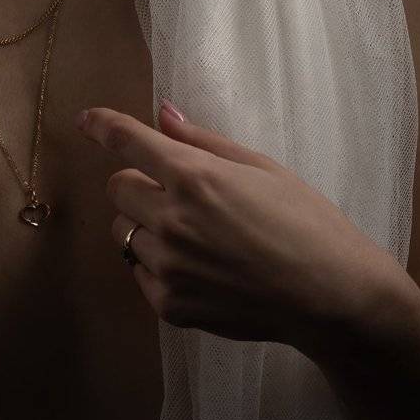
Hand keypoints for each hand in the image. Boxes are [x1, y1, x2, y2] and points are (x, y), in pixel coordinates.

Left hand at [77, 100, 391, 351]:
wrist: (332, 296)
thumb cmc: (307, 222)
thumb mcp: (262, 168)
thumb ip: (203, 142)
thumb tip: (163, 114)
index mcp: (194, 178)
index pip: (127, 142)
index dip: (103, 126)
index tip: (88, 121)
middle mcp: (171, 221)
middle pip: (117, 189)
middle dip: (140, 183)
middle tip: (180, 193)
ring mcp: (168, 268)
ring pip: (125, 233)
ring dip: (148, 226)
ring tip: (197, 236)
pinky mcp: (170, 305)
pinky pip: (141, 273)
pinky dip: (159, 265)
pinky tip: (201, 267)